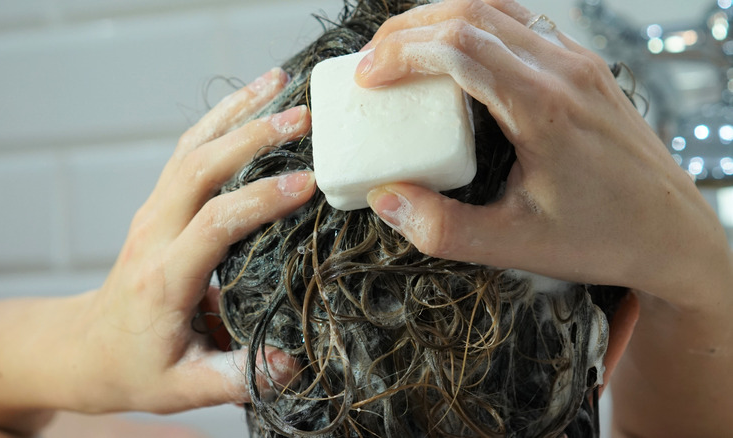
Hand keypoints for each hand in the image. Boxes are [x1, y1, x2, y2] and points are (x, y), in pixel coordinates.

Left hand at [70, 67, 313, 413]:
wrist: (85, 349)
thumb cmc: (134, 368)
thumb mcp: (182, 388)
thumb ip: (235, 378)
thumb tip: (290, 366)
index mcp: (163, 278)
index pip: (213, 225)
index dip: (260, 200)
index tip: (308, 184)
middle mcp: (154, 235)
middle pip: (199, 168)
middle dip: (252, 137)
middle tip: (303, 119)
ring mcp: (153, 213)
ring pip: (191, 147)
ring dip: (236, 112)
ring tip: (280, 84)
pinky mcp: (160, 204)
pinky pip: (189, 150)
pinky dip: (221, 119)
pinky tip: (252, 99)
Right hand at [358, 0, 731, 307]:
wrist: (673, 233)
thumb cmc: (603, 237)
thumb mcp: (513, 245)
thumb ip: (441, 227)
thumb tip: (386, 197)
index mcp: (544, 106)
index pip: (458, 46)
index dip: (401, 53)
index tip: (367, 78)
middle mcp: (563, 70)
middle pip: (471, 13)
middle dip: (409, 31)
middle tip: (372, 63)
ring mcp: (577, 62)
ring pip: (496, 9)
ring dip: (441, 21)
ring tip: (404, 54)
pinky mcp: (583, 68)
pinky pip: (520, 24)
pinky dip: (475, 27)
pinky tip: (455, 58)